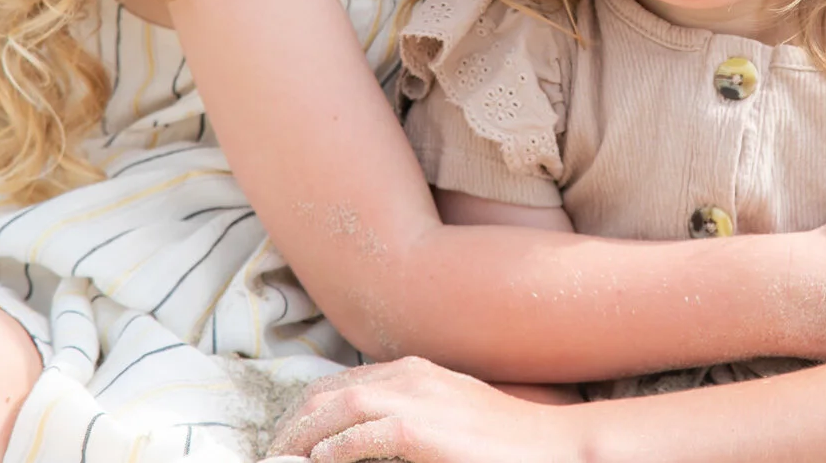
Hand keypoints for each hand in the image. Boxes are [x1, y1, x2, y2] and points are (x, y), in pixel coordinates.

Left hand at [265, 358, 584, 462]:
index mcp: (412, 371)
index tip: (286, 441)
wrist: (552, 445)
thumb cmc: (503, 440)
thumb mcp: (449, 418)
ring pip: (332, 410)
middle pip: (326, 393)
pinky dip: (327, 452)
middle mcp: (407, 375)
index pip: (339, 384)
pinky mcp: (416, 430)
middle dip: (291, 424)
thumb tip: (365, 441)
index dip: (305, 412)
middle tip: (273, 455)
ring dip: (298, 438)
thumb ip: (406, 422)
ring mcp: (412, 398)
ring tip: (280, 461)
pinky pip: (353, 440)